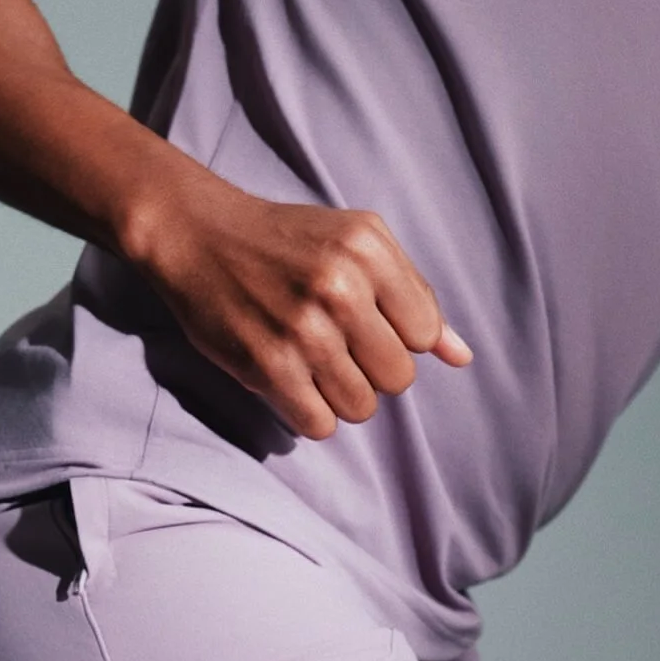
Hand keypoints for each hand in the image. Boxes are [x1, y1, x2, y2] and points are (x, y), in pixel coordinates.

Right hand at [126, 176, 472, 440]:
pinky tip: (293, 383)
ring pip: (361, 406)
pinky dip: (309, 413)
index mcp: (368, 251)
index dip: (398, 337)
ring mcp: (302, 330)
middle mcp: (339, 288)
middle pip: (398, 378)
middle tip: (339, 348)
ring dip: (342, 396)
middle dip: (373, 371)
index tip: (365, 323)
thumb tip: (461, 356)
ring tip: (315, 366)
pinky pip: (318, 424)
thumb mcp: (357, 243)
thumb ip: (413, 294)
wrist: (198, 235)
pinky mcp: (266, 365)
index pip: (424, 334)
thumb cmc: (284, 240)